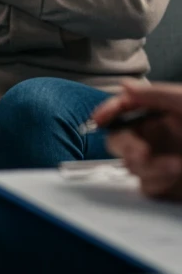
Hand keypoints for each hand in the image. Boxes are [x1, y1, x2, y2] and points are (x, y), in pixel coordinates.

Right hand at [95, 81, 181, 199]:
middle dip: (127, 147)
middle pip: (118, 141)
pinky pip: (148, 186)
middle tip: (142, 154)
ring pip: (132, 167)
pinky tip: (179, 175)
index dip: (107, 111)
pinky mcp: (167, 185)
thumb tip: (123, 86)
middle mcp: (155, 137)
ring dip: (151, 168)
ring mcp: (160, 162)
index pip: (122, 110)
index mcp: (157, 114)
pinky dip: (161, 182)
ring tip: (177, 166)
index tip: (98, 119)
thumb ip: (153, 95)